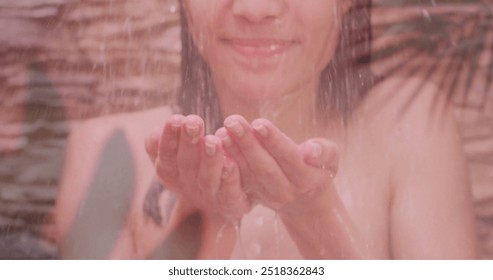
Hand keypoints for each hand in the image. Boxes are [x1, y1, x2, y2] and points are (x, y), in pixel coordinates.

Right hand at [145, 114, 251, 220]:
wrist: (219, 207)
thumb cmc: (194, 171)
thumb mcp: (173, 158)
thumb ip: (161, 145)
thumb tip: (155, 133)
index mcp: (172, 173)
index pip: (166, 155)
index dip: (169, 138)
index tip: (175, 119)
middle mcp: (189, 186)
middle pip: (186, 164)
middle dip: (189, 142)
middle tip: (193, 121)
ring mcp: (210, 197)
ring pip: (208, 180)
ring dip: (209, 160)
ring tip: (212, 140)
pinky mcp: (231, 205)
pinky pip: (229, 193)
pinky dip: (230, 179)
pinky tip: (231, 163)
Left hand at [217, 115, 338, 212]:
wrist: (305, 201)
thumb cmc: (318, 168)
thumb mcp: (330, 159)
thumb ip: (324, 151)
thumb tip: (309, 151)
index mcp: (305, 178)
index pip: (288, 157)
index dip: (273, 141)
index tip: (259, 123)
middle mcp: (284, 189)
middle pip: (263, 165)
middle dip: (247, 143)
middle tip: (232, 120)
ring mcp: (265, 194)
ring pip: (248, 172)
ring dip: (233, 151)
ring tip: (222, 130)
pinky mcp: (251, 193)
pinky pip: (237, 177)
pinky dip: (226, 161)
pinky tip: (217, 142)